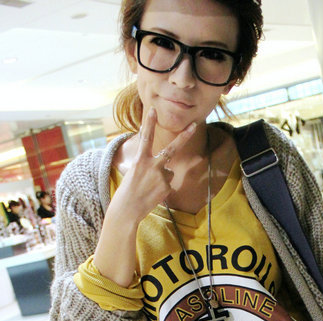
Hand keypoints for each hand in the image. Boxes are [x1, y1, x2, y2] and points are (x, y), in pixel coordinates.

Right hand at [114, 107, 196, 223]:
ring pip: (169, 172)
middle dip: (184, 137)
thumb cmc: (128, 191)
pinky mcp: (167, 187)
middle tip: (194, 125)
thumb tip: (168, 168)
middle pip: (172, 149)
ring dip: (162, 178)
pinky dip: (163, 189)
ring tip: (150, 188)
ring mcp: (161, 176)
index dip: (149, 123)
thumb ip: (149, 165)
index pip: (146, 137)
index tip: (153, 109)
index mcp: (140, 160)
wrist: (127, 209)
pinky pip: (168, 184)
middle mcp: (152, 166)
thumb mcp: (134, 172)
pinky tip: (153, 194)